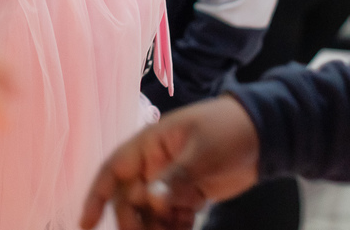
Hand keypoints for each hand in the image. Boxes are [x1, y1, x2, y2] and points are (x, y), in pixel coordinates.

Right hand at [80, 96, 259, 229]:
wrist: (263, 134)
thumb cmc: (227, 130)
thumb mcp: (202, 151)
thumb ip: (176, 177)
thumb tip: (150, 199)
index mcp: (149, 146)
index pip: (113, 171)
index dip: (96, 196)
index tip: (85, 223)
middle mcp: (153, 166)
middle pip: (130, 200)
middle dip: (135, 221)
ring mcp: (170, 182)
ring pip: (150, 214)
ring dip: (156, 229)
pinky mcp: (188, 196)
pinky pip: (172, 219)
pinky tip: (184, 229)